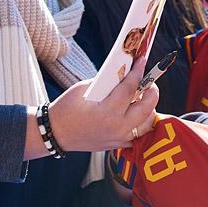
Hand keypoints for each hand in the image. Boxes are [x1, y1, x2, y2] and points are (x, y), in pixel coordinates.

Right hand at [45, 69, 160, 153]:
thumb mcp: (83, 89)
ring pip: (147, 123)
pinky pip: (138, 133)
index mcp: (107, 112)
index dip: (138, 72)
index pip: (130, 88)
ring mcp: (119, 138)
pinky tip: (136, 113)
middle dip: (152, 91)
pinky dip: (141, 122)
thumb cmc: (66, 109)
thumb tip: (124, 72)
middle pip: (148, 107)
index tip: (143, 61)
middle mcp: (117, 127)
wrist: (54, 134)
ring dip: (149, 108)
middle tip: (149, 82)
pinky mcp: (117, 145)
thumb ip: (106, 82)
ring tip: (143, 97)